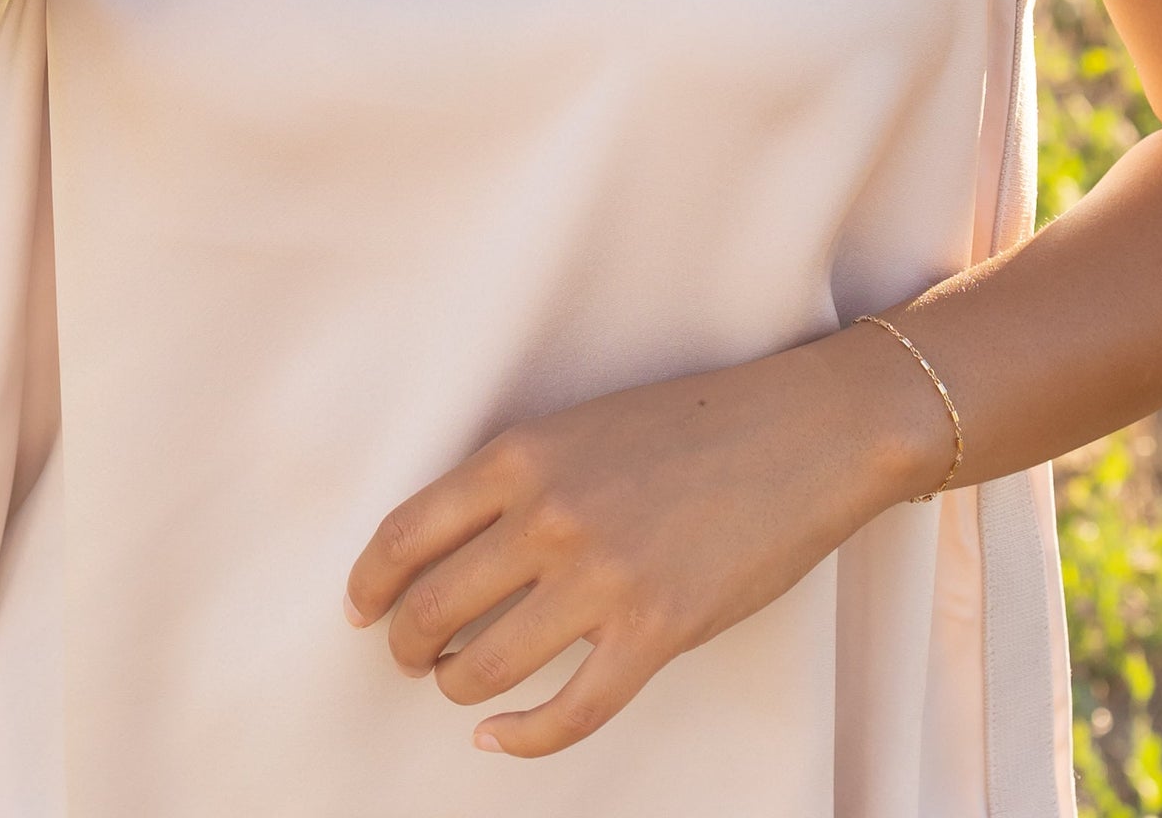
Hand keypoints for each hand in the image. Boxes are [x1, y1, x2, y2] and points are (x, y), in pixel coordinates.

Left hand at [342, 330, 942, 757]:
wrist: (801, 432)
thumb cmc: (694, 422)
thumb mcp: (582, 428)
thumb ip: (515, 480)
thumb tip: (450, 548)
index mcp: (521, 455)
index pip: (405, 534)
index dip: (368, 585)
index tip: (359, 609)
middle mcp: (548, 515)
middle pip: (431, 608)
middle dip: (406, 646)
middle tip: (409, 655)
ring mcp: (601, 578)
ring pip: (483, 668)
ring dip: (458, 688)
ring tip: (460, 685)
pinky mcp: (655, 631)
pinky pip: (567, 713)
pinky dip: (521, 739)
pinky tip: (501, 738)